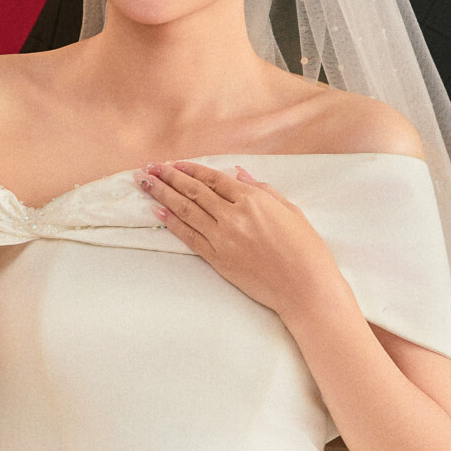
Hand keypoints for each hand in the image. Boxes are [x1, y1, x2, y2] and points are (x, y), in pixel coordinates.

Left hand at [141, 163, 338, 316]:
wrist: (305, 287)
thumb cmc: (306, 249)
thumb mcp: (290, 210)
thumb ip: (262, 190)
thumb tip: (238, 174)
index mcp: (253, 199)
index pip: (214, 179)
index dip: (191, 169)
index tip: (175, 163)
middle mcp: (233, 215)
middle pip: (193, 191)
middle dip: (168, 177)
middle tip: (149, 168)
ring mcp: (223, 238)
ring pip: (185, 210)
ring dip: (162, 195)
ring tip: (145, 184)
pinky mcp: (218, 259)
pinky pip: (188, 237)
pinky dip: (171, 223)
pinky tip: (157, 212)